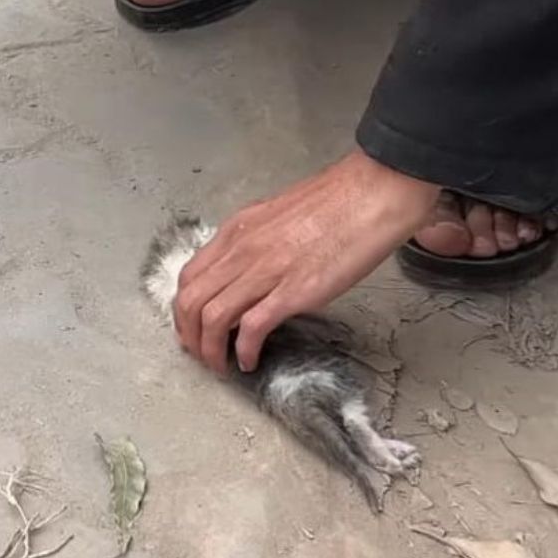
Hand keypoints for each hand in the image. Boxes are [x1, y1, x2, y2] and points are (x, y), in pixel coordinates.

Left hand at [174, 149, 441, 374]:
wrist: (373, 192)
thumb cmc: (336, 203)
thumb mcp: (278, 217)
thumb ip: (256, 243)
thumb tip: (249, 270)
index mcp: (237, 231)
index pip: (190, 277)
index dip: (184, 310)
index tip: (192, 328)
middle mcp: (242, 250)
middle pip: (190, 301)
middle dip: (189, 336)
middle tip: (202, 355)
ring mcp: (265, 271)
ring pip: (211, 318)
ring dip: (210, 350)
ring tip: (221, 366)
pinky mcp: (293, 291)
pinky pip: (251, 328)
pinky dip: (244, 352)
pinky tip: (250, 361)